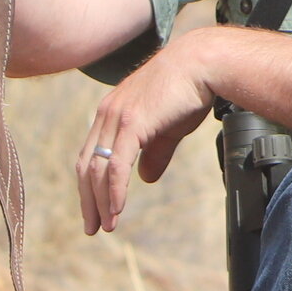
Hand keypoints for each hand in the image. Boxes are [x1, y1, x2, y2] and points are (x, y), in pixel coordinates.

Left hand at [78, 30, 227, 234]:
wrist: (203, 63)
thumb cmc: (190, 90)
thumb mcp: (168, 127)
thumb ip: (154, 152)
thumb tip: (145, 178)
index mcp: (112, 113)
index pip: (91, 155)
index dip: (91, 185)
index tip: (96, 209)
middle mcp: (106, 115)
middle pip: (87, 166)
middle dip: (89, 199)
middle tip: (93, 227)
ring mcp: (116, 118)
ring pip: (98, 169)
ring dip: (101, 201)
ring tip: (107, 225)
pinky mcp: (131, 123)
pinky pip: (116, 165)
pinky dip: (114, 190)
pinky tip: (117, 209)